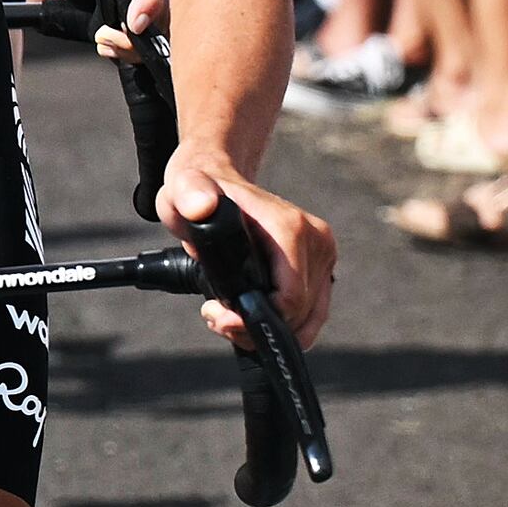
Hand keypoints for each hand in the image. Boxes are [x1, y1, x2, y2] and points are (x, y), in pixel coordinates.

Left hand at [163, 153, 335, 347]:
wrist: (216, 177)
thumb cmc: (200, 186)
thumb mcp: (185, 189)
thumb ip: (191, 197)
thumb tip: (202, 207)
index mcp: (291, 228)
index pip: (289, 299)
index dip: (252, 319)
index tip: (216, 315)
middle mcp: (316, 240)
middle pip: (299, 314)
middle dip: (254, 327)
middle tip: (216, 316)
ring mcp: (322, 254)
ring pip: (308, 319)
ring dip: (268, 329)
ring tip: (229, 316)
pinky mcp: (320, 266)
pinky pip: (311, 312)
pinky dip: (283, 323)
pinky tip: (249, 313)